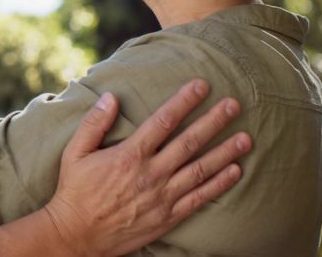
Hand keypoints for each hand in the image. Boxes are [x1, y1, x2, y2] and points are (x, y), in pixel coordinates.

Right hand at [43, 80, 251, 255]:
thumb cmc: (76, 191)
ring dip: (225, 152)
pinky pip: (199, 198)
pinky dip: (219, 184)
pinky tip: (235, 171)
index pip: (163, 121)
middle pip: (189, 143)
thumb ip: (94, 123)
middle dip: (213, 121)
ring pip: (200, 170)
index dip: (184, 101)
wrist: (77, 234)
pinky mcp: (168, 216)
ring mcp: (162, 196)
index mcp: (129, 155)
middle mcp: (150, 174)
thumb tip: (110, 97)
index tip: (202, 86)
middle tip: (234, 105)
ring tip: (246, 138)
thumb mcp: (75, 152)